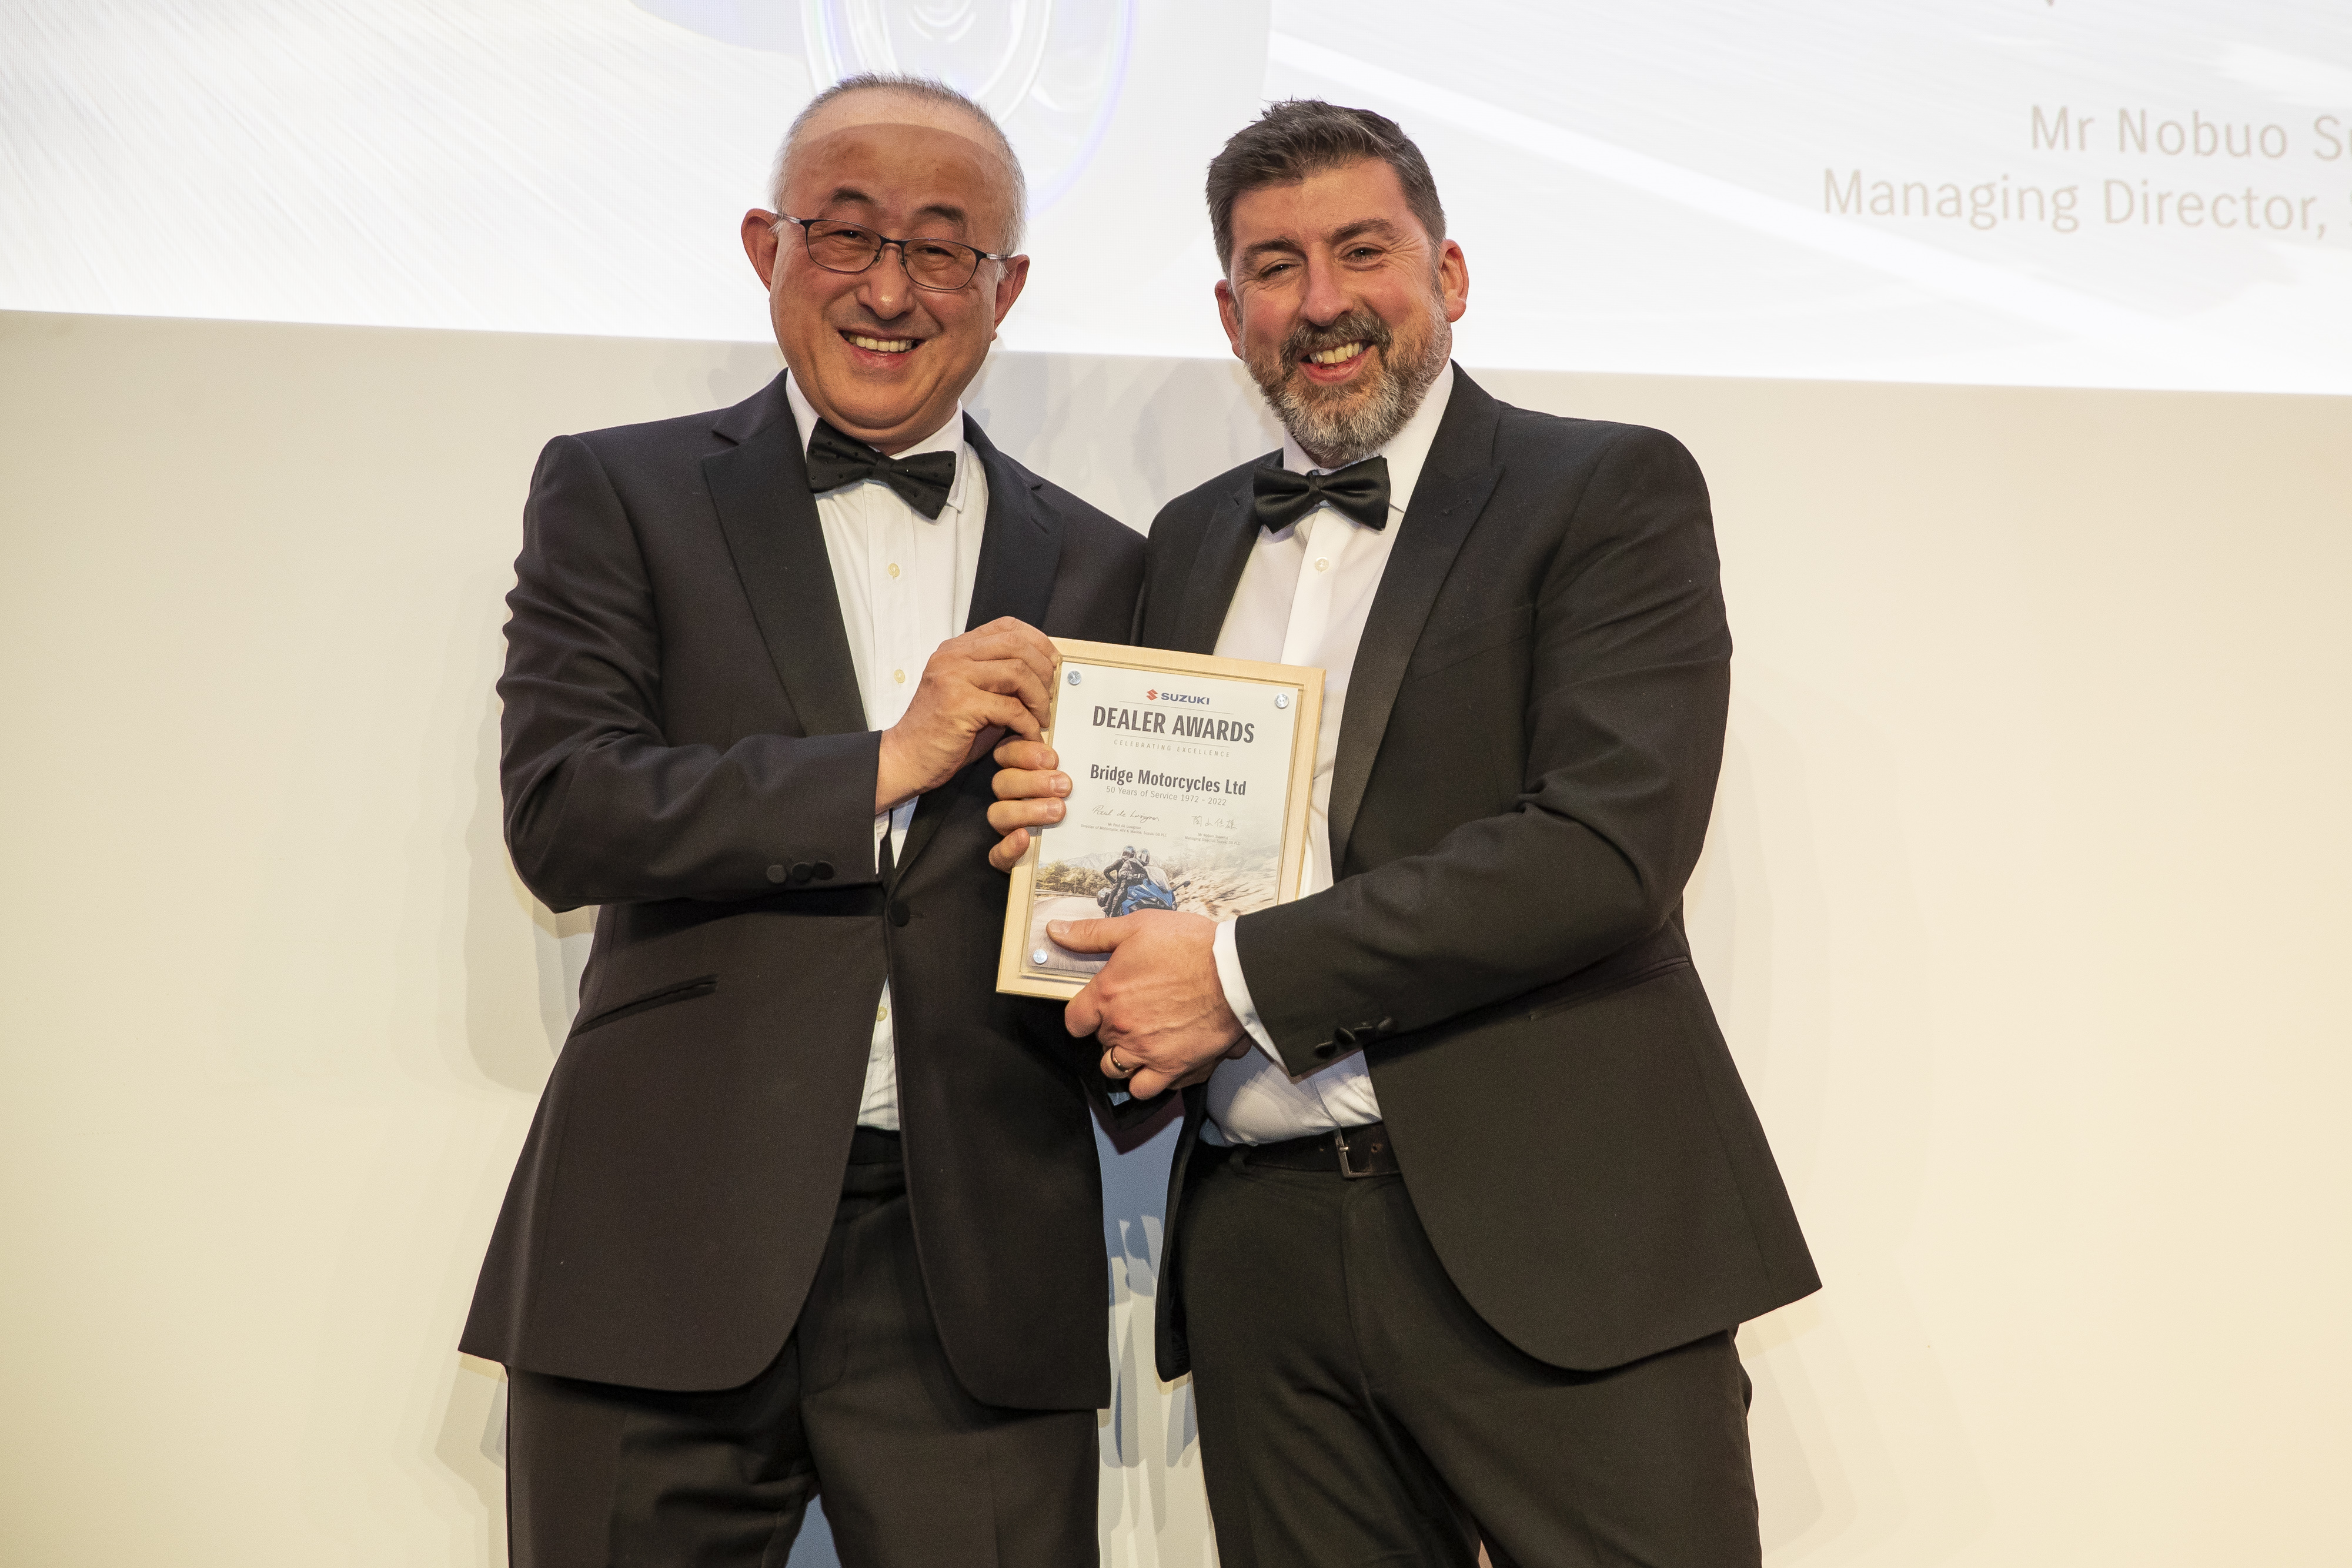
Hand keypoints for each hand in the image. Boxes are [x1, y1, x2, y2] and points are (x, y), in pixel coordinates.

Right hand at [876, 618, 1056, 811]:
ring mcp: (954, 678)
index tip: (1052, 663)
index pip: (1006, 626)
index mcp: (955, 649)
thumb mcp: (971, 694)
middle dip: (1043, 670)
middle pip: (1016, 645)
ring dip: (1039, 697)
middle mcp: (953, 657)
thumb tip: (1042, 676)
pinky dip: (1027, 724)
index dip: (1037, 641)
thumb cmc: (942, 732)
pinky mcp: (960, 704)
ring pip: (1017, 672)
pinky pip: (1010, 708)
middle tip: (1050, 696)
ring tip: (1041, 717)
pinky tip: (1029, 735)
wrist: (906, 758)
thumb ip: (998, 679)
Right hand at [986, 736, 1069, 870]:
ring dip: (1027, 810)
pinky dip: (1008, 847)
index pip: (1007, 752)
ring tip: (1058, 811)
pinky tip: (1025, 838)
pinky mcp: (1007, 856)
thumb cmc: (1078, 803)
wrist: (1083, 847)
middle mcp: (1009, 797)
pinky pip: (996, 854)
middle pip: (1002, 782)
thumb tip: (1081, 743)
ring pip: (998, 814)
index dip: (1025, 753)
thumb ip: (1070, 763)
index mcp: (1020, 772)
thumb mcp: (1076, 779)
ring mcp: (1007, 827)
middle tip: (1064, 786)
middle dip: (1033, 782)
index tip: (1053, 759)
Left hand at [1056, 910, 1251, 1099]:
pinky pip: (1147, 1089)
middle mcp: (1122, 1029)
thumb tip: (1056, 932)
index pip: (1074, 1020)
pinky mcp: (1174, 1068)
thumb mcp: (1137, 927)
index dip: (1081, 1016)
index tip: (1092, 1011)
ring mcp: (1147, 1053)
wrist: (1236, 972)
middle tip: (1130, 1016)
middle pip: (1099, 1044)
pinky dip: (1148, 1081)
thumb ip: (1093, 934)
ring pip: (1117, 1071)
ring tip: (1138, 1045)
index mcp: (1108, 995)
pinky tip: (1158, 1064)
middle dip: (1109, 1031)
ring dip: (1123, 1060)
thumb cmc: (1191, 947)